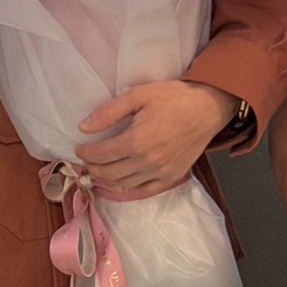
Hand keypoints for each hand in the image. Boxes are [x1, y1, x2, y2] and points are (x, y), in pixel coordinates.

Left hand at [74, 80, 236, 200]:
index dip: (85, 153)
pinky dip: (127, 191)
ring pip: (124, 185)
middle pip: (109, 173)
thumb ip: (108, 112)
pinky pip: (144, 191)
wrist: (207, 108)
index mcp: (136, 141)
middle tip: (84, 162)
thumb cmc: (173, 98)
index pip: (101, 155)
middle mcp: (146, 161)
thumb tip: (83, 127)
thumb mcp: (137, 95)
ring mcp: (160, 172)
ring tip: (95, 174)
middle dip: (92, 168)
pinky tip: (117, 186)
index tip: (78, 149)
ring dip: (105, 181)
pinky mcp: (171, 176)